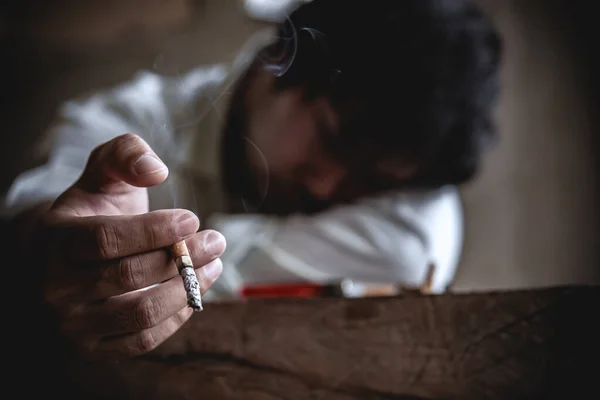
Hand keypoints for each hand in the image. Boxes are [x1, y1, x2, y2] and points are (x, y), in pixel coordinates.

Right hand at [34, 133, 225, 359]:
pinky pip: (142, 340)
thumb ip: (126, 155)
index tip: (193, 218)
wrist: (67, 258)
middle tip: (216, 240)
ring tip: (214, 265)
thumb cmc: (94, 213)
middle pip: (127, 276)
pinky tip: (196, 291)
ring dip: (187, 288)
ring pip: (140, 313)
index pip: (105, 239)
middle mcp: (56, 285)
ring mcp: (73, 321)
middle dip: (181, 257)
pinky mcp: (94, 346)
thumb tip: (156, 170)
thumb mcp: (103, 174)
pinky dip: (177, 317)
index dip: (154, 230)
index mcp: (56, 239)